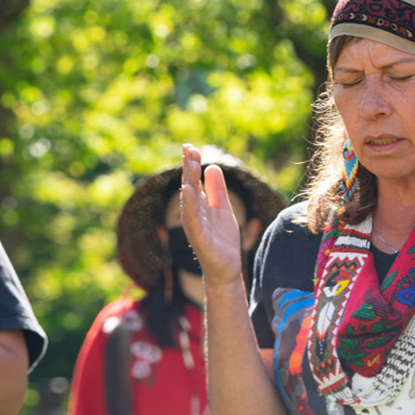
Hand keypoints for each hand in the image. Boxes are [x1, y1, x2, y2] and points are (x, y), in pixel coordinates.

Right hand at [178, 144, 246, 285]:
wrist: (226, 268)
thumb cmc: (222, 240)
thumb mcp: (222, 209)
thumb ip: (217, 190)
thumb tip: (212, 167)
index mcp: (198, 206)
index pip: (192, 180)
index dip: (191, 164)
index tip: (190, 146)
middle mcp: (192, 213)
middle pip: (188, 185)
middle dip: (189, 167)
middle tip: (189, 148)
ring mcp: (194, 224)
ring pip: (189, 199)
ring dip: (189, 180)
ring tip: (191, 163)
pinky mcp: (199, 236)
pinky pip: (192, 217)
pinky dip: (189, 203)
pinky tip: (189, 189)